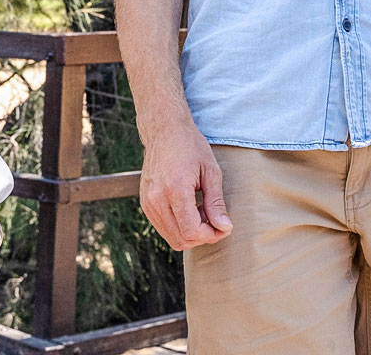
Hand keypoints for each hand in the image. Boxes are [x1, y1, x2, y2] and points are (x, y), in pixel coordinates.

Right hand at [138, 118, 232, 250]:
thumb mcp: (210, 171)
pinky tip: (191, 210)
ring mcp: (148, 203)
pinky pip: (164, 228)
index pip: (192, 231)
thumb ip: (216, 202)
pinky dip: (180, 227)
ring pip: (172, 237)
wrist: (164, 130)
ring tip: (203, 212)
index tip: (224, 227)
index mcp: (175, 189)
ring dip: (191, 233)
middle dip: (203, 237)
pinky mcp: (145, 204)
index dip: (211, 235)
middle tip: (216, 221)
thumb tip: (225, 227)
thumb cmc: (190, 146)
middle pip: (181, 239)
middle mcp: (157, 199)